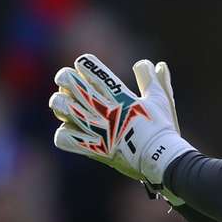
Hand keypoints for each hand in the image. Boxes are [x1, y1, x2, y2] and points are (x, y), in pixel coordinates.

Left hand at [49, 54, 194, 194]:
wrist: (160, 158)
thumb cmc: (162, 128)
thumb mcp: (160, 99)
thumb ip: (150, 79)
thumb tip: (146, 63)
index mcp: (119, 96)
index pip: (94, 70)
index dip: (84, 64)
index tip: (83, 65)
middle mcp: (104, 110)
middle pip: (72, 84)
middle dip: (65, 77)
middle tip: (65, 79)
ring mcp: (95, 130)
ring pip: (63, 108)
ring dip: (59, 102)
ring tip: (62, 102)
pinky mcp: (91, 148)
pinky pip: (64, 138)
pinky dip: (64, 133)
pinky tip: (70, 129)